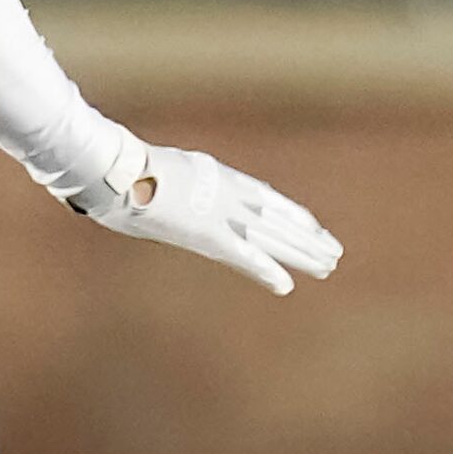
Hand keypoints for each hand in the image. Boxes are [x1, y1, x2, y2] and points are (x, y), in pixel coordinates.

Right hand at [76, 141, 342, 295]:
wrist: (118, 169)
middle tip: (334, 255)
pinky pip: (243, 256)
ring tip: (328, 266)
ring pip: (271, 237)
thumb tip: (171, 190)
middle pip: (277, 221)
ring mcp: (220, 214)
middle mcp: (229, 195)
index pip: (268, 200)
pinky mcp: (205, 235)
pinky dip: (265, 270)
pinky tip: (287, 285)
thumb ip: (179, 183)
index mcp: (221, 177)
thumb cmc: (128, 169)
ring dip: (300, 254)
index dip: (293, 217)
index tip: (315, 230)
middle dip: (306, 239)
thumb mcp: (164, 170)